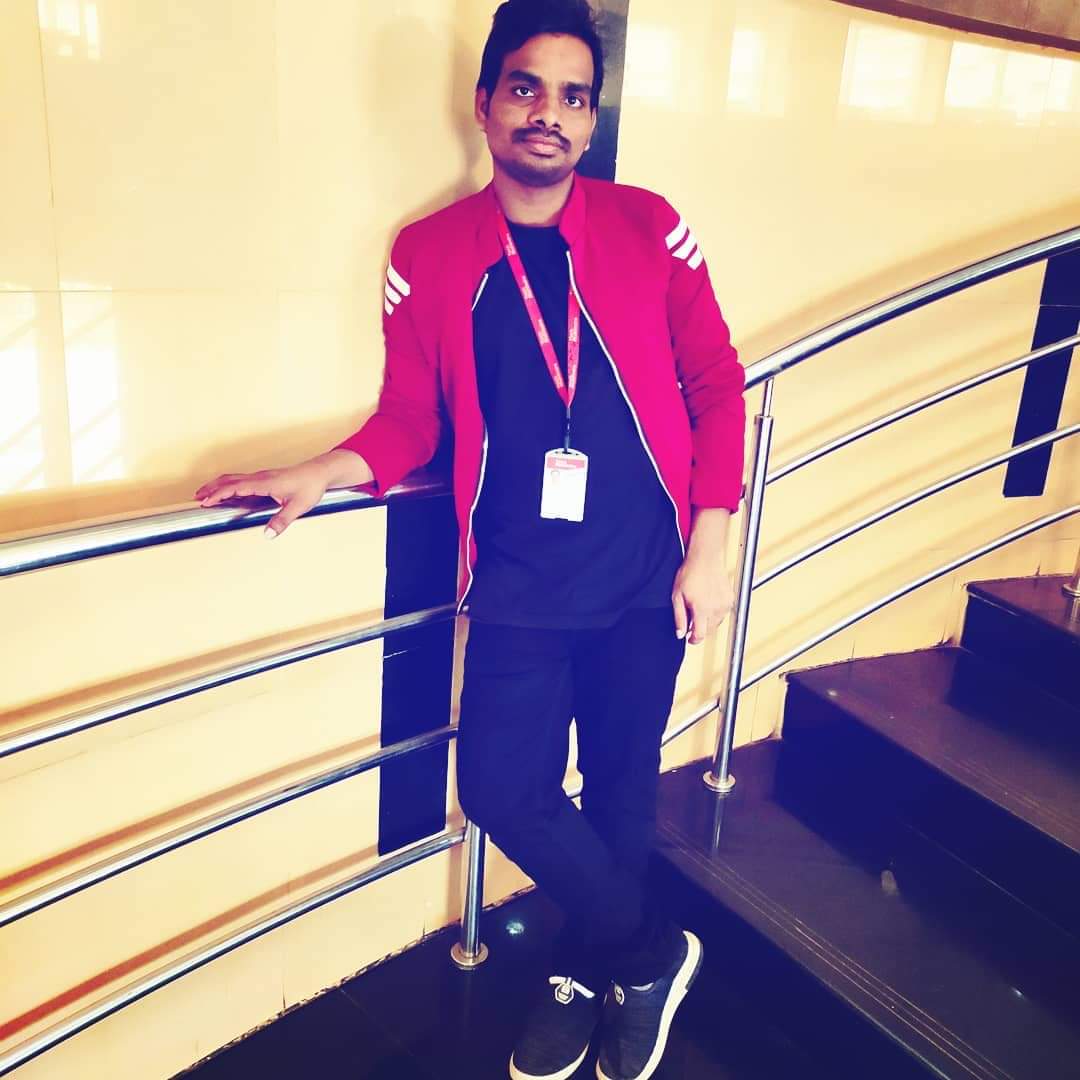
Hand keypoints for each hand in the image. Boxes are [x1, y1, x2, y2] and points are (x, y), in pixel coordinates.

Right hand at [195, 460, 331, 537]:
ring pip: (234, 478)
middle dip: (211, 488)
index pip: (236, 487)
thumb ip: (282, 521)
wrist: (321, 472)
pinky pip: (242, 480)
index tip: (205, 501)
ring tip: (205, 495)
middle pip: (229, 480)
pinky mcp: (266, 478)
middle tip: (196, 498)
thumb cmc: (311, 486)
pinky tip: (227, 494)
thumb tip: (267, 534)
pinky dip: (229, 485)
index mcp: (265, 483)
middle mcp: (261, 477)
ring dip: (218, 485)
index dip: (219, 494)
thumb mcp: (298, 507)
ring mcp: (262, 477)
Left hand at [672, 507, 734, 643]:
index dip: (693, 640)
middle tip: (691, 619)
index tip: (689, 638)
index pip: (700, 635)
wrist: (706, 557)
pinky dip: (716, 612)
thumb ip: (679, 617)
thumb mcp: (677, 596)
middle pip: (709, 631)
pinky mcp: (730, 599)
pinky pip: (723, 613)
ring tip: (699, 607)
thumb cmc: (690, 573)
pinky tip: (708, 601)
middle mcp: (716, 609)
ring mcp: (725, 604)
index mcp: (702, 610)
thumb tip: (680, 634)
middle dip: (700, 629)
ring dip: (708, 621)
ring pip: (717, 623)